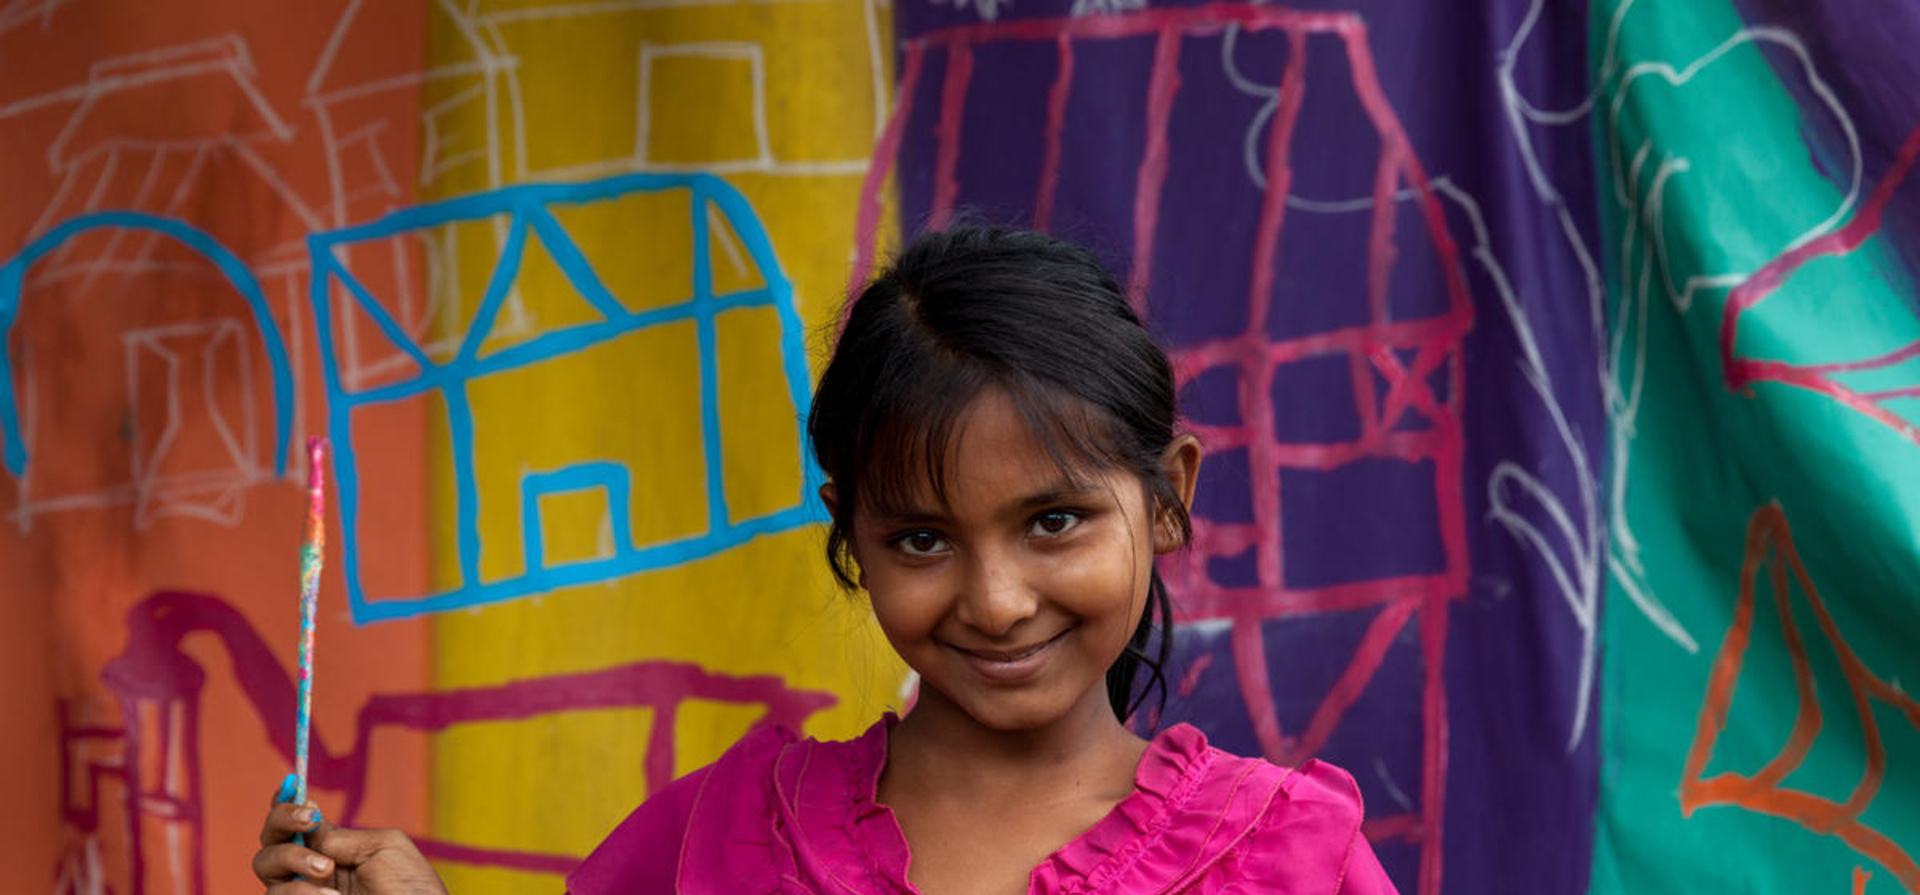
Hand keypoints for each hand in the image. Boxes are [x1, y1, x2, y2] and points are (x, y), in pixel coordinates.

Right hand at [253, 795, 447, 894]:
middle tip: (309, 822)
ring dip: (295, 860)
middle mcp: (310, 869)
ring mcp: (302, 892)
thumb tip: (310, 829)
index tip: (290, 787)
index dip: (285, 803)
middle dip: (282, 822)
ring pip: (266, 866)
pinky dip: (301, 891)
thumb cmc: (409, 887)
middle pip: (271, 839)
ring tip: (327, 871)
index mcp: (333, 847)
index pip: (296, 822)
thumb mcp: (383, 847)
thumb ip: (342, 835)